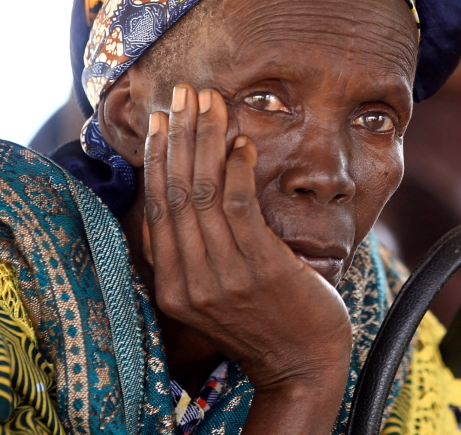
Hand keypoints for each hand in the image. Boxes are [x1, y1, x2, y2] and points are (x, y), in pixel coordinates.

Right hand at [142, 85, 352, 423]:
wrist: (302, 366)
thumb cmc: (265, 319)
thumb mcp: (217, 287)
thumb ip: (198, 249)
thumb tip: (190, 191)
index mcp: (173, 283)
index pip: (158, 208)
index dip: (160, 158)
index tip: (164, 119)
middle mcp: (188, 280)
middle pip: (176, 192)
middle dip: (180, 136)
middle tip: (184, 94)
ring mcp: (222, 276)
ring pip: (204, 193)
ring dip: (207, 141)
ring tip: (211, 103)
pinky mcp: (259, 269)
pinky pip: (240, 209)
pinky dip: (237, 171)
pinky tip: (241, 143)